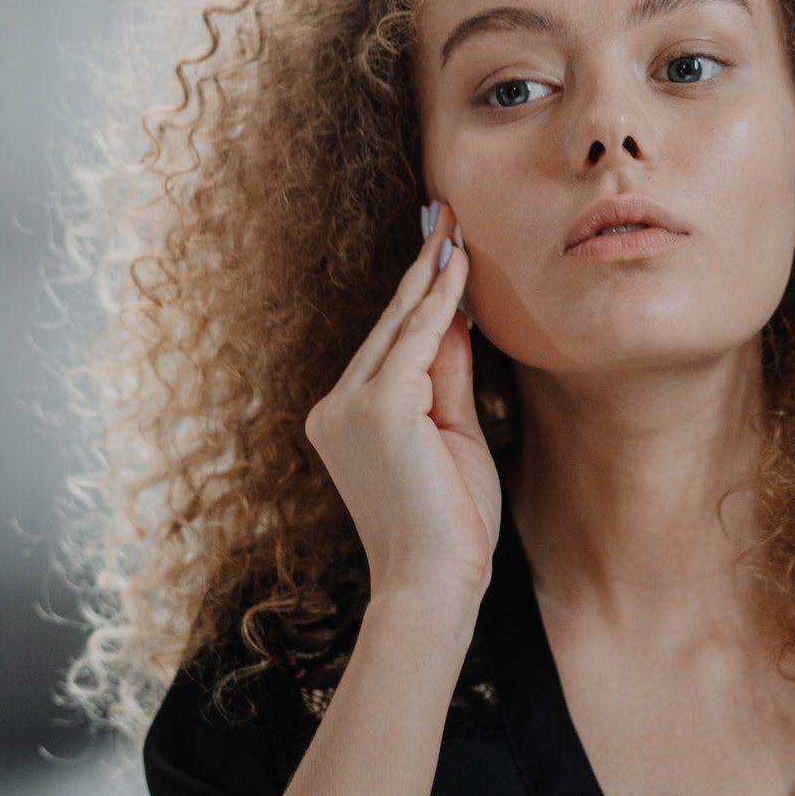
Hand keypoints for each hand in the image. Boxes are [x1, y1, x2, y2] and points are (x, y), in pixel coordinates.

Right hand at [305, 203, 500, 611]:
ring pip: (400, 328)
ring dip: (431, 275)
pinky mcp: (376, 408)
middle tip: (444, 213)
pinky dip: (439, 303)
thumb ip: (445, 375)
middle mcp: (336, 407)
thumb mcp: (450, 434)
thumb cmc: (449, 523)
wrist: (435, 582)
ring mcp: (349, 407)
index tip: (440, 247)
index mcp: (345, 418)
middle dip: (421, 268)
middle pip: (390, 326)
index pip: (390, 344)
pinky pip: (415, 343)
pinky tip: (457, 267)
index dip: (417, 294)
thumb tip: (454, 313)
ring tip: (453, 227)